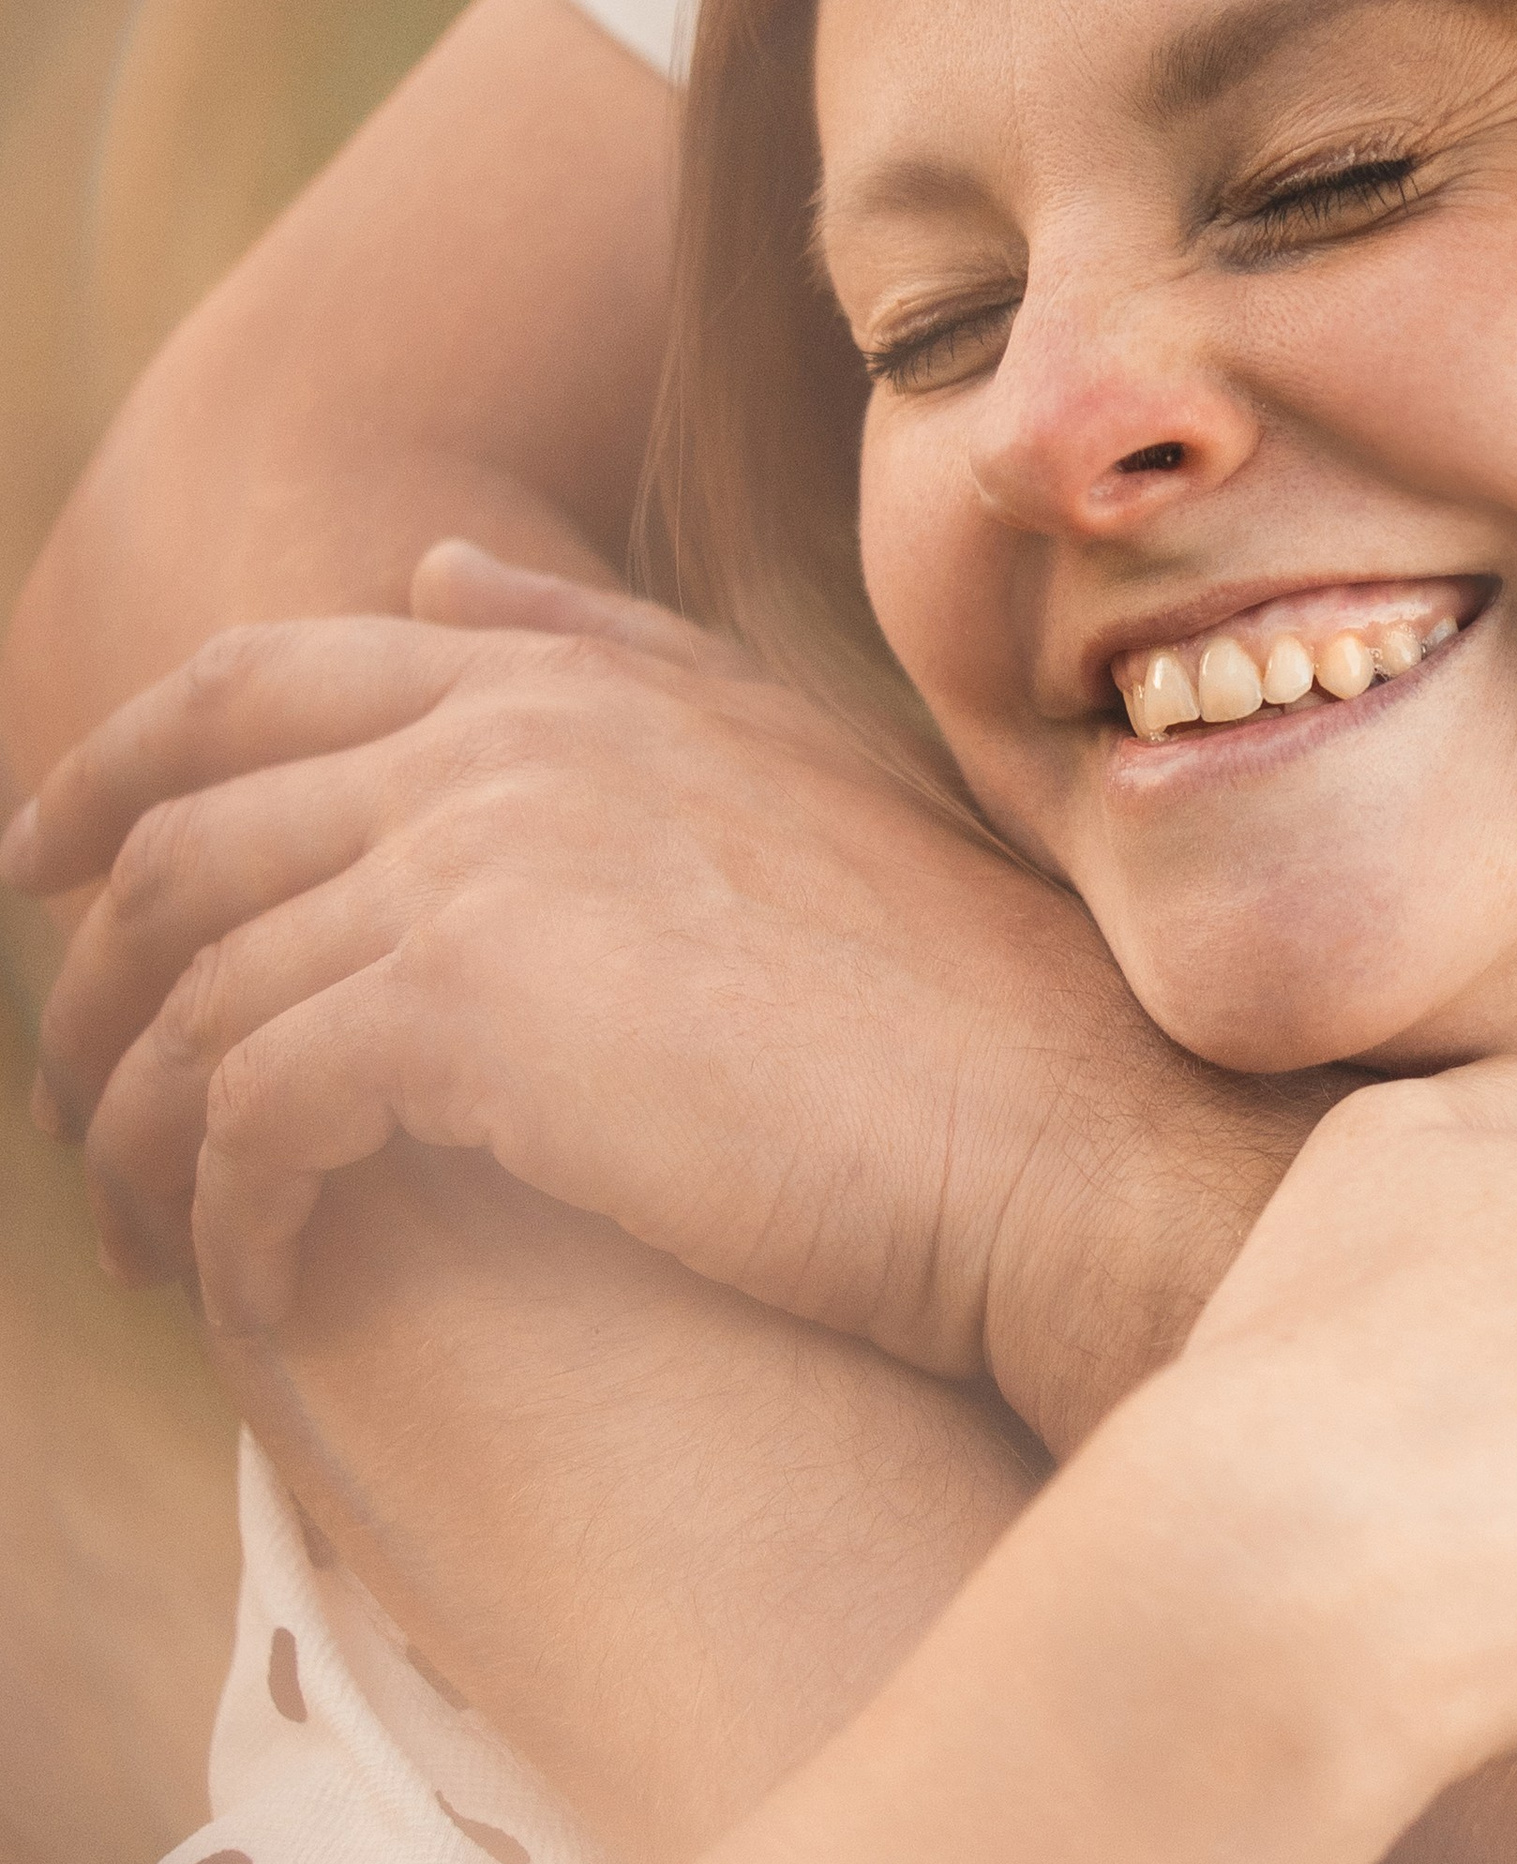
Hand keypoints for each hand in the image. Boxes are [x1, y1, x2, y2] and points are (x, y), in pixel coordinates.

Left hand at [5, 546, 1312, 1427]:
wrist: (1066, 1129)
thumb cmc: (952, 995)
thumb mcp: (786, 769)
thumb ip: (610, 656)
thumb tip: (440, 575)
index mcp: (565, 676)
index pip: (252, 683)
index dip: (111, 770)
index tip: (40, 872)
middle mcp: (500, 734)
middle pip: (179, 835)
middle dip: (88, 977)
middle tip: (68, 1106)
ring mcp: (477, 858)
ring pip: (191, 991)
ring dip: (137, 1128)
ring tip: (149, 1239)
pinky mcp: (468, 1008)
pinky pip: (250, 1110)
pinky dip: (224, 1209)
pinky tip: (257, 1288)